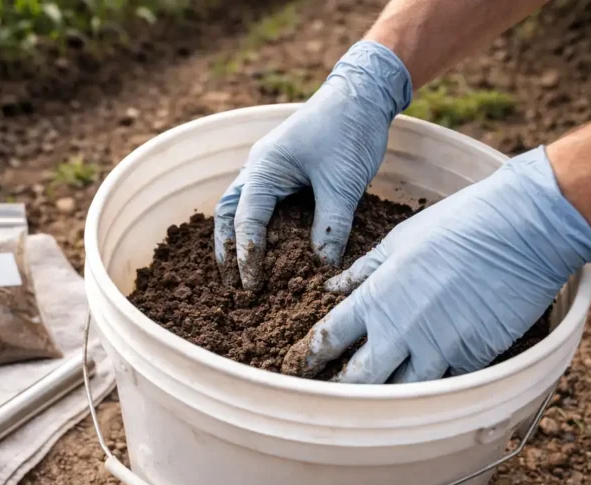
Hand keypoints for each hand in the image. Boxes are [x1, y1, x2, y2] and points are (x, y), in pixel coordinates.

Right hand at [214, 40, 411, 288]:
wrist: (364, 92)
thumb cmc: (350, 129)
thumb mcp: (343, 183)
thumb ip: (331, 226)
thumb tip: (322, 267)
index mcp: (264, 169)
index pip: (247, 221)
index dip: (248, 256)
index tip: (252, 286)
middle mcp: (258, 168)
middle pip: (228, 214)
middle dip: (226, 248)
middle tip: (231, 283)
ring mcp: (268, 168)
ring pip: (239, 207)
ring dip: (236, 237)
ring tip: (239, 269)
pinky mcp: (283, 170)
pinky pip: (260, 201)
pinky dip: (257, 225)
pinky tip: (267, 244)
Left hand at [282, 146, 590, 382]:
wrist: (524, 230)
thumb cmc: (460, 224)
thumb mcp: (400, 239)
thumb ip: (364, 270)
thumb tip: (332, 286)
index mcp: (377, 297)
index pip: (330, 338)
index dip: (312, 357)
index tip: (303, 366)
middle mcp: (401, 329)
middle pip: (358, 380)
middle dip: (341, 391)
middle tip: (330, 398)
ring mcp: (438, 349)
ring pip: (400, 394)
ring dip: (384, 401)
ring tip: (371, 407)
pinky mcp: (473, 359)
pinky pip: (443, 387)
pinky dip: (429, 393)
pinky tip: (419, 396)